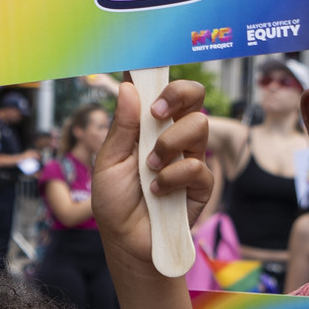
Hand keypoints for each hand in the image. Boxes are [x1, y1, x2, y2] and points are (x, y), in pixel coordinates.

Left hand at [91, 79, 214, 269]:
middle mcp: (172, 136)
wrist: (127, 242)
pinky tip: (157, 192)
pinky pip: (197, 165)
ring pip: (199, 124)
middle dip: (179, 94)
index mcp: (147, 128)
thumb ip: (121, 128)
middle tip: (157, 112)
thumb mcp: (108, 163)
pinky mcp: (200, 183)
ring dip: (170, 143)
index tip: (147, 66)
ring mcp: (188, 157)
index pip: (161, 92)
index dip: (159, 76)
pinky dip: (172, 177)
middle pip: (193, 96)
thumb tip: (130, 89)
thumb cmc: (115, 203)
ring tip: (150, 167)